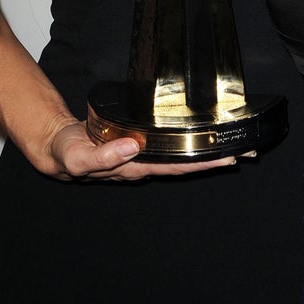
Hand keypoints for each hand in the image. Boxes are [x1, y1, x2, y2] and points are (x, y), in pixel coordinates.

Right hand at [49, 120, 237, 180]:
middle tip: (246, 151)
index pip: (175, 167)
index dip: (202, 163)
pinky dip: (190, 140)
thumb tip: (133, 146)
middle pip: (186, 163)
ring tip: (235, 144)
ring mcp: (143, 154)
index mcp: (133, 167)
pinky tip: (203, 136)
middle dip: (215, 159)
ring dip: (207, 151)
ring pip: (181, 154)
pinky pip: (170, 142)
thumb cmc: (68, 152)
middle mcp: (144, 163)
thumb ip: (104, 155)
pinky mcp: (141, 142)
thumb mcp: (78, 156)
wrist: (58, 146)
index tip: (227, 159)